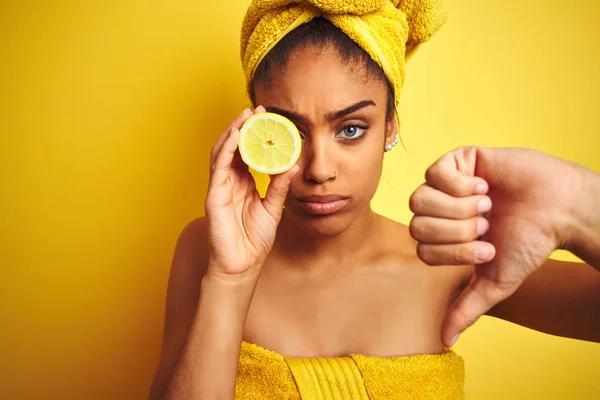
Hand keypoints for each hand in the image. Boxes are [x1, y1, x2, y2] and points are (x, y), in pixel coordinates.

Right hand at [205, 107, 298, 280]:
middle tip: (257, 109)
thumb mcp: (273, 208)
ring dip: (233, 132)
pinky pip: (219, 167)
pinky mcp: (214, 195)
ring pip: (223, 152)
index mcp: (243, 184)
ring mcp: (219, 187)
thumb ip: (280, 186)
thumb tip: (292, 164)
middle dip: (243, 127)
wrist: (242, 266)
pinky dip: (226, 149)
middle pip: (234, 147)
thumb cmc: (254, 240)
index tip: (268, 119)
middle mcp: (229, 182)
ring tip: (245, 115)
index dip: (255, 136)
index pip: (247, 153)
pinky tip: (235, 135)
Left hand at [408, 147, 581, 346]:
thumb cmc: (528, 243)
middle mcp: (441, 211)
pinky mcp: (458, 160)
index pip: (422, 249)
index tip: (488, 247)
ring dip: (458, 208)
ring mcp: (447, 184)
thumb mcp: (494, 282)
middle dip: (457, 231)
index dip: (454, 253)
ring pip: (421, 199)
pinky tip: (484, 187)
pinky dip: (460, 185)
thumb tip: (445, 341)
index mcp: (445, 238)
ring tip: (486, 206)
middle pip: (417, 224)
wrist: (558, 210)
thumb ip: (466, 308)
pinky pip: (435, 172)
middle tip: (487, 225)